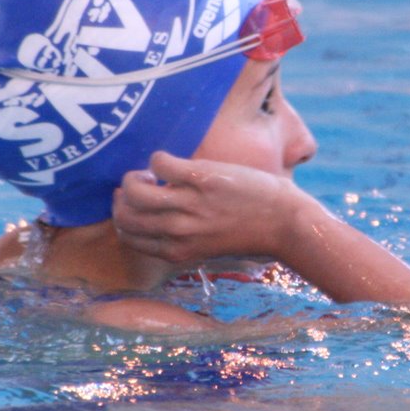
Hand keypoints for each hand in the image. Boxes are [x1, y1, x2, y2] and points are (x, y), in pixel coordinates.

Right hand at [112, 151, 307, 266]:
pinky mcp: (203, 179)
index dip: (124, 217)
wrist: (285, 223)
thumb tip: (160, 214)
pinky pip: (160, 164)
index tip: (133, 203)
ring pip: (135, 191)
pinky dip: (158, 159)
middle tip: (139, 184)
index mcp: (177, 251)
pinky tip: (170, 161)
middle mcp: (178, 232)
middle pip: (125, 216)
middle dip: (124, 196)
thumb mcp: (208, 246)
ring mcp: (190, 206)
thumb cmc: (250, 233)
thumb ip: (182, 237)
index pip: (129, 237)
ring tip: (150, 173)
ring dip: (134, 177)